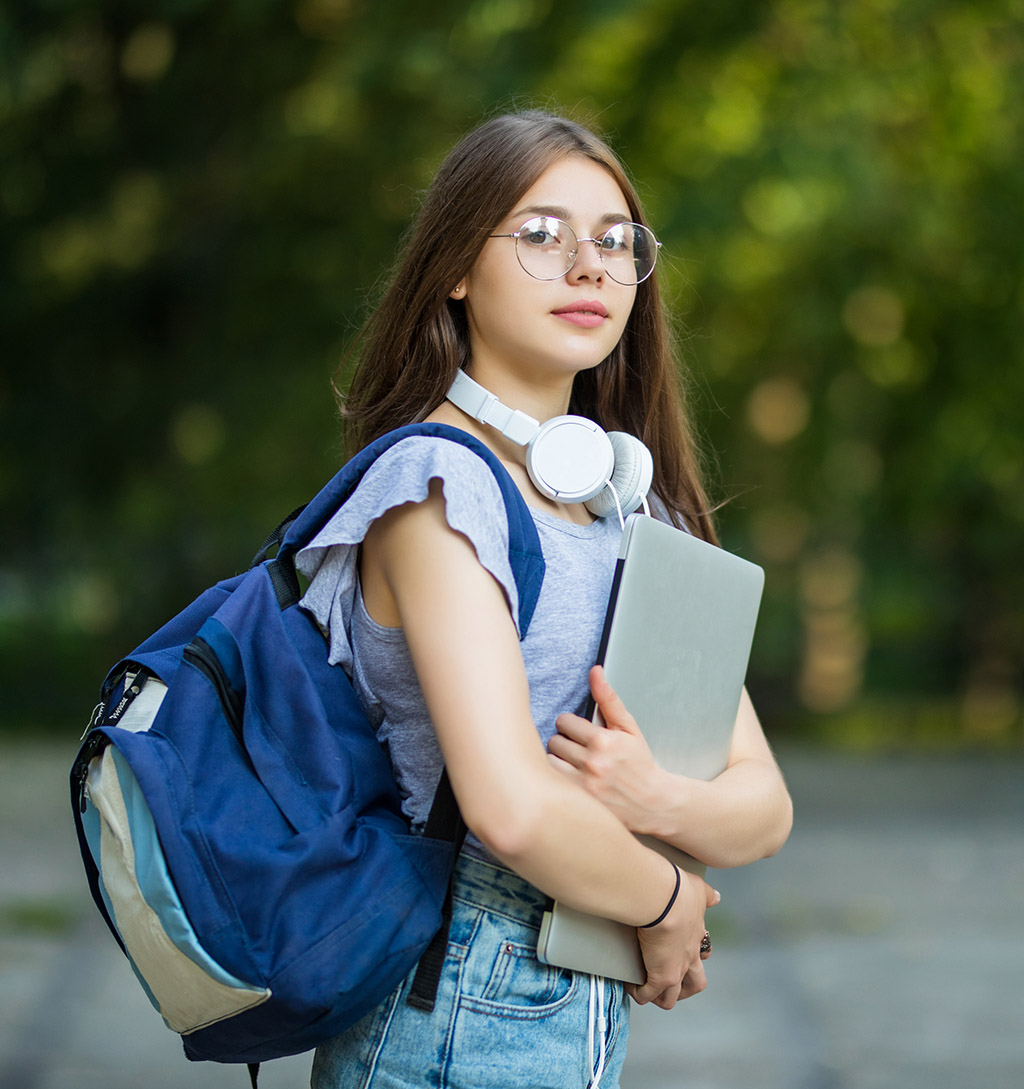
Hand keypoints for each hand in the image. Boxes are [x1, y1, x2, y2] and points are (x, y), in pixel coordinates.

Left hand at [547, 666, 666, 832]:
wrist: (652, 802)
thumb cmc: (639, 763)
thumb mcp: (628, 727)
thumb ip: (608, 699)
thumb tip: (594, 671)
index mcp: (603, 740)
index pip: (565, 721)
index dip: (572, 726)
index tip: (580, 732)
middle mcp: (592, 763)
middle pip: (555, 740)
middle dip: (565, 742)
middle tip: (578, 749)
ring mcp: (584, 784)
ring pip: (550, 761)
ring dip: (558, 760)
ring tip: (573, 763)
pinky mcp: (578, 801)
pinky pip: (552, 781)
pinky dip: (557, 778)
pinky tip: (571, 778)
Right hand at [627, 870, 718, 1009]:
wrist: (664, 901)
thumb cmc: (678, 892)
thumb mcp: (699, 890)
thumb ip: (706, 895)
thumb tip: (716, 898)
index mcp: (696, 936)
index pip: (701, 954)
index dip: (692, 958)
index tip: (678, 952)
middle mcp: (689, 957)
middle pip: (694, 984)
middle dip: (682, 987)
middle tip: (667, 980)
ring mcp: (675, 970)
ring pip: (671, 997)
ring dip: (658, 996)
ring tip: (644, 988)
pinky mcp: (660, 977)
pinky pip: (646, 995)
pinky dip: (637, 992)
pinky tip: (628, 983)